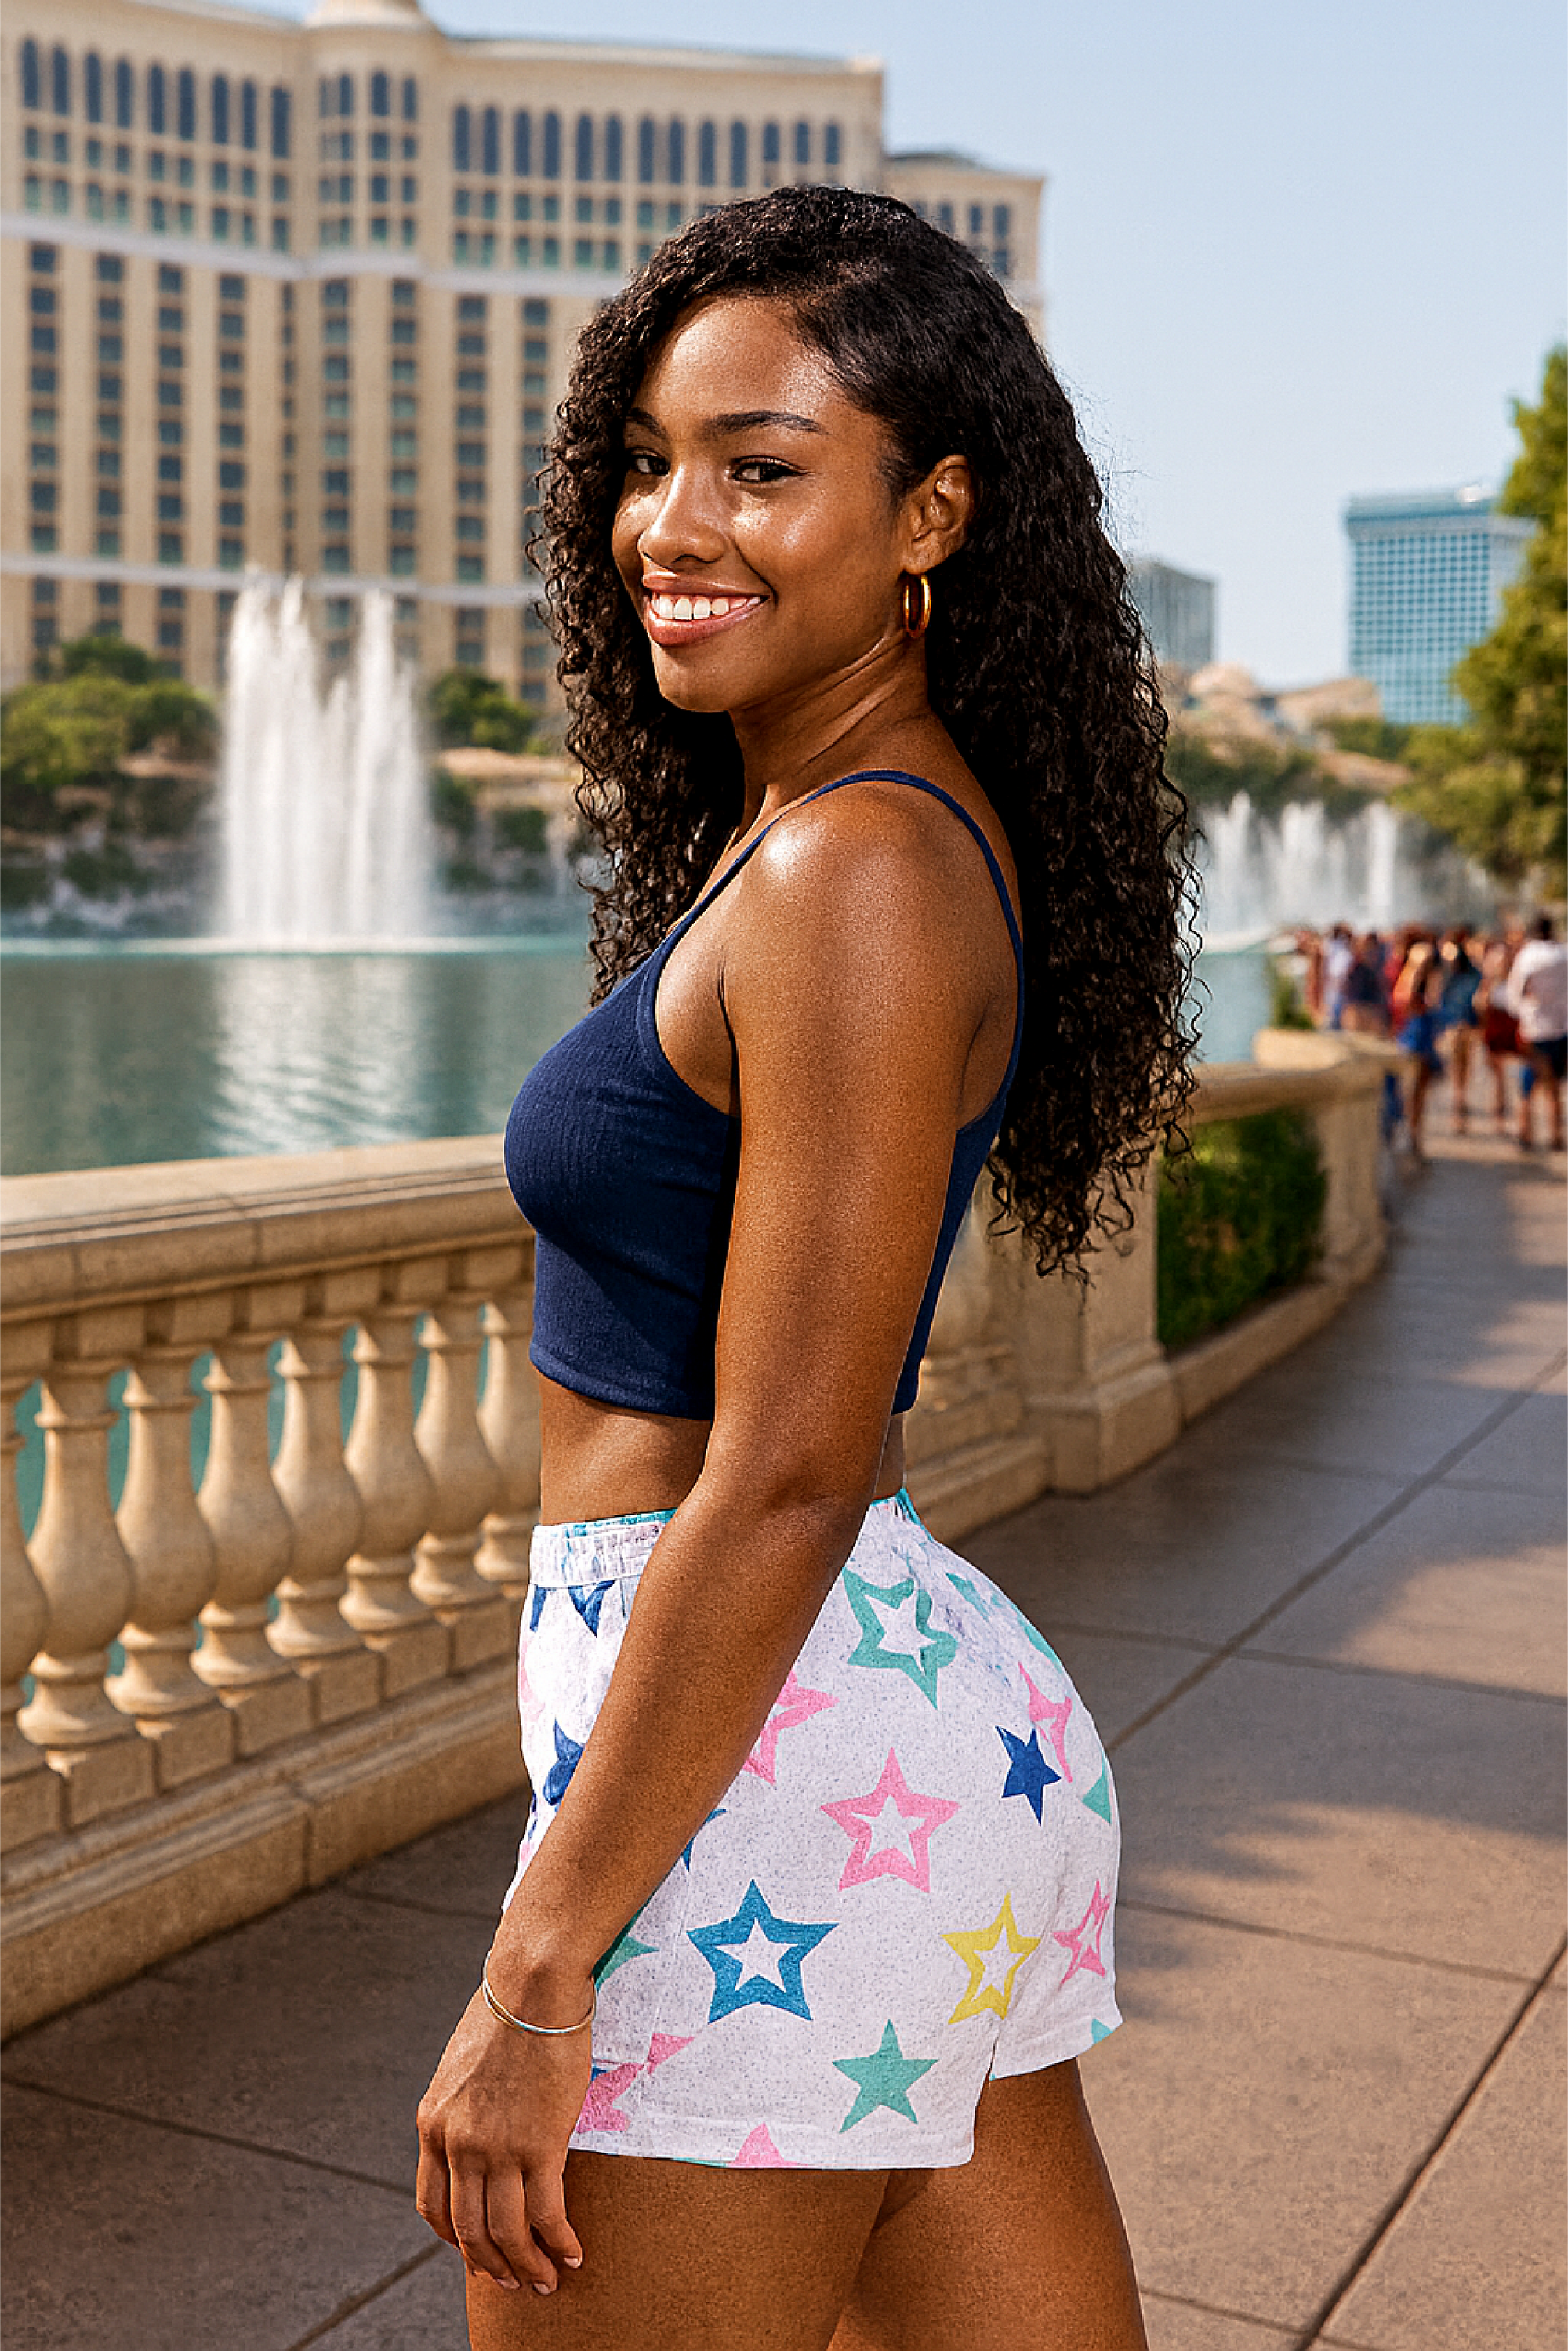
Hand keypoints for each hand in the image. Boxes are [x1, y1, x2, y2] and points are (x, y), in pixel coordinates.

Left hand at [416, 1983, 591, 2296]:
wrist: (533, 1985)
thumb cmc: (506, 2011)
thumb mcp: (462, 2067)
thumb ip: (463, 2108)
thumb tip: (482, 2133)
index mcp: (433, 2124)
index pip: (432, 2206)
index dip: (455, 2240)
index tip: (477, 2253)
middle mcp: (458, 2144)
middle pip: (468, 2230)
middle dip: (493, 2265)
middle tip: (515, 2282)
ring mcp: (497, 2147)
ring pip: (506, 2232)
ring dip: (527, 2266)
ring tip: (546, 2279)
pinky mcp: (540, 2144)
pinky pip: (546, 2214)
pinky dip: (559, 2242)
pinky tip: (573, 2252)